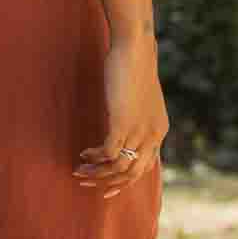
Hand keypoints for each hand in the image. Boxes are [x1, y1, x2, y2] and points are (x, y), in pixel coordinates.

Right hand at [75, 29, 167, 197]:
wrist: (136, 49)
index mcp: (159, 131)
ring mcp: (139, 131)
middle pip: (131, 174)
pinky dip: (95, 157)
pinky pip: (109, 153)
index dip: (124, 182)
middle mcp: (152, 135)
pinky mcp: (123, 123)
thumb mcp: (141, 98)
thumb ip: (137, 115)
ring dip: (97, 173)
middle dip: (107, 183)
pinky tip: (83, 153)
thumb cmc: (136, 66)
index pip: (144, 168)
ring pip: (118, 167)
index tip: (106, 189)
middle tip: (86, 184)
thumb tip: (124, 122)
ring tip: (79, 170)